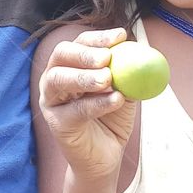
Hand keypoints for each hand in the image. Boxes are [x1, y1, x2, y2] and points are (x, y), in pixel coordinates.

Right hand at [38, 29, 137, 181]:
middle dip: (84, 53)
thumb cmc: (112, 118)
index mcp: (72, 65)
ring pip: (58, 80)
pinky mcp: (56, 123)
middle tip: (107, 58)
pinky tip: (115, 100)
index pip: (80, 43)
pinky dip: (96, 103)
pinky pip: (73, 110)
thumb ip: (127, 72)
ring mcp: (51, 101)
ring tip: (107, 80)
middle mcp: (55, 78)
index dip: (99, 38)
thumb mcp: (124, 90)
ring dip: (83, 76)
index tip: (120, 36)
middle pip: (62, 55)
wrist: (106, 156)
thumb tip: (140, 49)